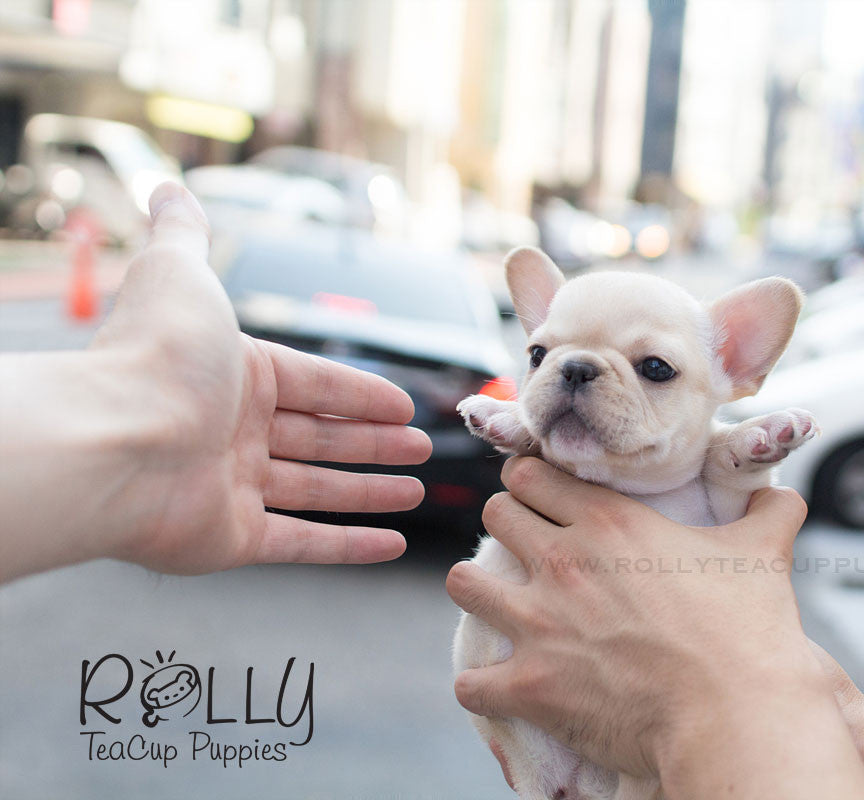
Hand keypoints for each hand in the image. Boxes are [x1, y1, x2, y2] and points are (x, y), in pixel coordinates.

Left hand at [0, 183, 430, 580]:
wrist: (114, 441)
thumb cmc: (154, 359)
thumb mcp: (179, 275)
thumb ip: (184, 233)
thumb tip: (168, 187)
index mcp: (234, 377)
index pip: (315, 385)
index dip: (363, 395)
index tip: (407, 406)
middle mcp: (232, 432)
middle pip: (319, 438)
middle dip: (374, 443)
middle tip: (420, 448)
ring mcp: (231, 488)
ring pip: (316, 490)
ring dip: (368, 491)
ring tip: (414, 488)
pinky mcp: (232, 539)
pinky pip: (302, 543)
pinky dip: (348, 547)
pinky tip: (390, 544)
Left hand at [447, 458, 863, 797]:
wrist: (736, 714)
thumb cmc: (750, 634)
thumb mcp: (763, 555)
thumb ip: (768, 511)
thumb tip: (783, 491)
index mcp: (610, 521)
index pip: (531, 473)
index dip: (535, 483)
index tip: (544, 499)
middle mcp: (564, 560)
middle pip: (494, 513)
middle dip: (507, 527)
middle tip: (528, 550)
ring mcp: (539, 621)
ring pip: (464, 582)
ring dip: (480, 592)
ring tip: (501, 606)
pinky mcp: (529, 684)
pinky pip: (469, 680)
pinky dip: (482, 685)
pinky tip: (502, 687)